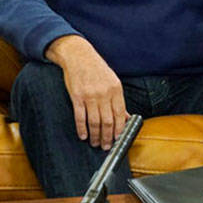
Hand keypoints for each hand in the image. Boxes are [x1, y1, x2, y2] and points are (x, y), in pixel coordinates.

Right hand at [45, 34, 127, 149]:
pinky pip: (80, 117)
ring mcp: (90, 95)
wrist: (79, 56)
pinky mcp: (76, 97)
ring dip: (95, 135)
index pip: (120, 115)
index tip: (118, 139)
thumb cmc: (97, 69)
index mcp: (116, 90)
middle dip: (108, 137)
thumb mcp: (113, 82)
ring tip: (95, 143)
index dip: (119, 129)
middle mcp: (104, 94)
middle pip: (108, 121)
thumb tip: (125, 118)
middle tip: (106, 146)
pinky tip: (83, 136)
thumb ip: (118, 101)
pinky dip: (82, 129)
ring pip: (95, 122)